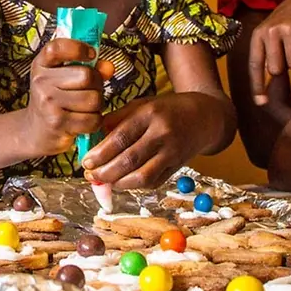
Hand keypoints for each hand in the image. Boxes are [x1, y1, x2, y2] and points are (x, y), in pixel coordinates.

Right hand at [23, 38, 112, 156]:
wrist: (35, 132)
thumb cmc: (55, 100)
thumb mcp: (64, 78)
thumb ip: (89, 68)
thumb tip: (109, 68)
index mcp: (41, 65)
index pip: (57, 48)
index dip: (79, 48)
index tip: (91, 54)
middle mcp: (41, 81)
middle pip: (86, 76)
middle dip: (97, 85)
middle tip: (91, 91)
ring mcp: (48, 102)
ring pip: (93, 99)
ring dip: (97, 105)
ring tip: (87, 107)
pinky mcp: (57, 122)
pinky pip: (92, 119)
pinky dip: (94, 122)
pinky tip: (84, 121)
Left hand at [81, 93, 226, 188]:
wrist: (205, 117)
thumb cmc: (166, 109)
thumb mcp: (141, 105)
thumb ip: (117, 119)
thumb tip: (92, 139)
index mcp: (149, 114)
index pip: (120, 137)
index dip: (100, 153)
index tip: (85, 161)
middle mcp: (162, 133)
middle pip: (130, 159)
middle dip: (106, 172)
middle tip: (91, 175)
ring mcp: (172, 152)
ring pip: (143, 176)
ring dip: (119, 183)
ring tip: (104, 181)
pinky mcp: (177, 166)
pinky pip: (154, 181)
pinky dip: (135, 185)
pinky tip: (122, 181)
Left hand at [250, 0, 290, 105]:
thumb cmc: (284, 27)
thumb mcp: (268, 37)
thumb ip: (265, 59)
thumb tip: (264, 92)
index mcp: (258, 35)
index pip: (255, 65)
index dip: (257, 85)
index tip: (260, 103)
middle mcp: (271, 30)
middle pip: (277, 69)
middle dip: (284, 67)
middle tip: (288, 52)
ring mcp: (290, 27)